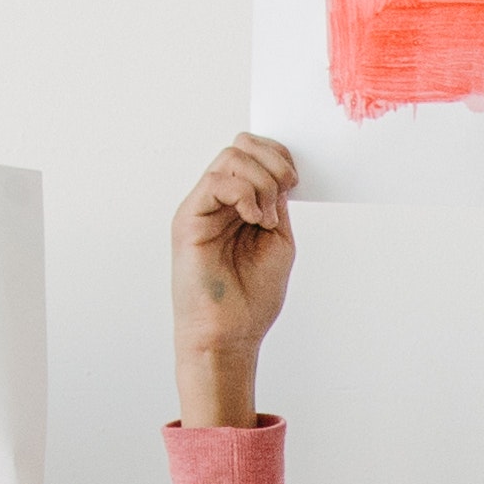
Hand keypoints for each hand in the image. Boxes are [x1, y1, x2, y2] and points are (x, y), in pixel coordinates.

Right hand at [171, 138, 296, 422]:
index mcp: (237, 205)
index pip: (252, 155)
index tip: (295, 181)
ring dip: (262, 181)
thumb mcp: (277, 241)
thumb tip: (282, 175)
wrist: (229, 336)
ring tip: (267, 218)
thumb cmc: (250, 299)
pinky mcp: (188, 220)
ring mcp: (201, 209)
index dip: (278, 156)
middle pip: (240, 147)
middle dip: (273, 160)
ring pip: (230, 159)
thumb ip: (277, 206)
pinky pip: (217, 183)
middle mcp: (216, 202)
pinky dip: (245, 194)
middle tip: (287, 189)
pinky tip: (256, 220)